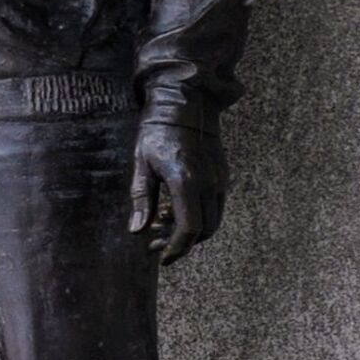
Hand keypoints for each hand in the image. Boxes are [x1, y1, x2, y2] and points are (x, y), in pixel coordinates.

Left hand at [128, 116, 224, 263]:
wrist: (186, 102)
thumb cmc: (158, 131)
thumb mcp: (142, 164)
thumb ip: (142, 199)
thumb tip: (137, 231)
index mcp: (186, 181)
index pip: (189, 229)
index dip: (176, 249)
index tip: (161, 258)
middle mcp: (209, 183)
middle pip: (204, 230)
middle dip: (181, 243)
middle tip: (154, 243)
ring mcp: (219, 179)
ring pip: (212, 221)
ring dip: (190, 231)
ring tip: (162, 224)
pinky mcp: (222, 174)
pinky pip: (215, 206)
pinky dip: (198, 216)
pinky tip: (174, 208)